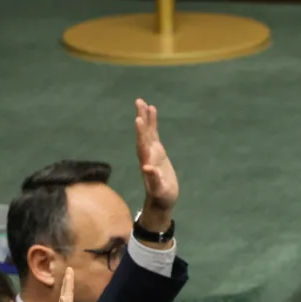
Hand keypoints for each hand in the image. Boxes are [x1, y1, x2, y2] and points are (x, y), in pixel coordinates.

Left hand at [134, 99, 177, 235]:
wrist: (161, 199)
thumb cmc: (161, 196)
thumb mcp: (159, 190)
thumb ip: (154, 180)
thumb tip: (147, 168)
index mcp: (147, 161)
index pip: (142, 144)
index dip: (140, 132)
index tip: (138, 119)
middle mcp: (147, 154)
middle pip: (143, 133)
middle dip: (141, 118)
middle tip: (139, 102)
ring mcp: (151, 151)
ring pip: (147, 131)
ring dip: (145, 117)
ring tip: (143, 102)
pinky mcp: (157, 151)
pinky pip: (153, 133)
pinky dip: (152, 122)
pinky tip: (152, 110)